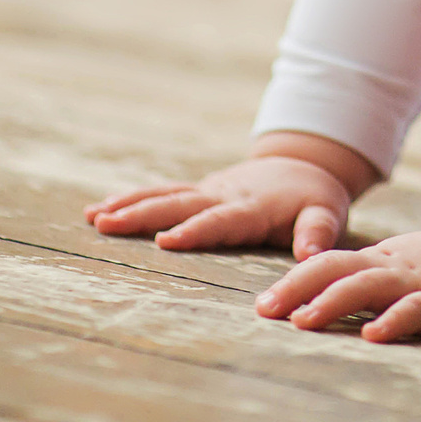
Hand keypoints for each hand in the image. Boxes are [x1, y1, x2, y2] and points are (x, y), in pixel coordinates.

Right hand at [84, 135, 372, 254]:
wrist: (302, 165)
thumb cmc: (314, 199)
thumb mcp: (326, 213)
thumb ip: (317, 233)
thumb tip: (310, 255)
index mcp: (252, 208)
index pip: (219, 220)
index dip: (194, 231)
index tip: (164, 242)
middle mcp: (223, 196)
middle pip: (180, 205)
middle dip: (144, 214)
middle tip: (108, 224)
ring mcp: (207, 191)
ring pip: (164, 196)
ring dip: (129, 205)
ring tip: (94, 217)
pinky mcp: (197, 191)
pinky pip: (161, 194)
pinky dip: (131, 200)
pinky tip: (100, 210)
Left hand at [261, 227, 420, 342]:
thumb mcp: (399, 268)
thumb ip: (364, 280)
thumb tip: (317, 301)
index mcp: (378, 260)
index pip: (328, 264)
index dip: (294, 281)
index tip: (263, 304)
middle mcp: (390, 267)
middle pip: (336, 269)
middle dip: (298, 288)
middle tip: (267, 310)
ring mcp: (416, 283)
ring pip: (368, 286)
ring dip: (333, 301)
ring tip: (304, 320)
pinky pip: (415, 310)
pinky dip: (392, 320)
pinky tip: (373, 335)